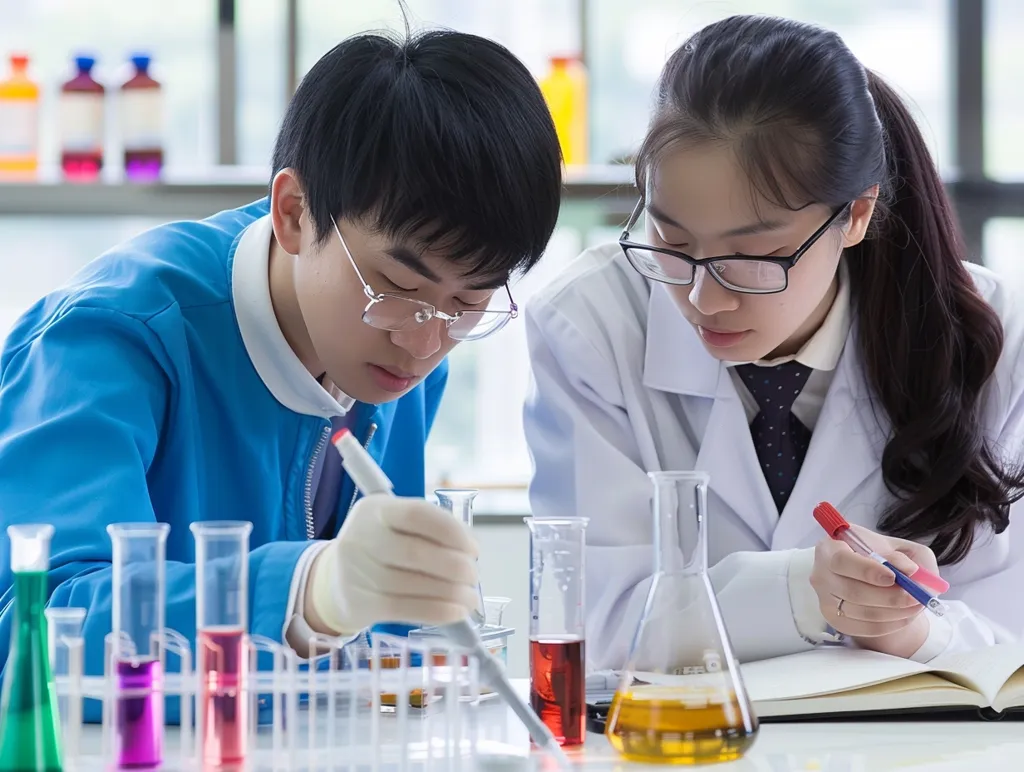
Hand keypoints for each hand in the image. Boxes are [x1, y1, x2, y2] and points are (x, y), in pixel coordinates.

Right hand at [303, 494, 480, 635]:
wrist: (335, 580)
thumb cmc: (380, 547)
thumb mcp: (395, 524)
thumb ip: (429, 529)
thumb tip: (469, 551)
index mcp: (376, 510)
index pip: (417, 514)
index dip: (451, 531)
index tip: (473, 548)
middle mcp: (362, 537)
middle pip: (415, 553)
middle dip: (455, 567)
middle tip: (473, 576)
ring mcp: (357, 572)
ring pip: (412, 584)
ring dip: (451, 593)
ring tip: (470, 598)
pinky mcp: (361, 603)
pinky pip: (404, 609)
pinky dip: (437, 611)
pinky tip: (456, 612)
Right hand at [809, 524, 939, 657]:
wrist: (873, 579)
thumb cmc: (881, 558)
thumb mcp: (897, 548)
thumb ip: (903, 556)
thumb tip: (910, 570)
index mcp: (830, 549)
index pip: (841, 560)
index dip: (867, 570)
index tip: (893, 577)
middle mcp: (821, 575)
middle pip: (852, 591)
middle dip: (890, 597)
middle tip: (916, 596)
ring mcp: (825, 600)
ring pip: (862, 613)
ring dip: (895, 612)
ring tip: (916, 605)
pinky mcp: (836, 620)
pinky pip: (866, 628)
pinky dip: (891, 624)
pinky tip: (905, 615)